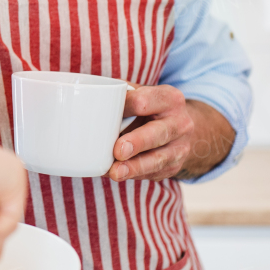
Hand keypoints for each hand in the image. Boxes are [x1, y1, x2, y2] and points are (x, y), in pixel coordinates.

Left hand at [105, 86, 233, 181]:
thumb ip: (121, 96)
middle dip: (137, 142)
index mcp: (169, 98)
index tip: (105, 114)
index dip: (123, 108)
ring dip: (135, 167)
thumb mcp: (142, 94)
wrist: (179, 128)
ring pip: (158, 159)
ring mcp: (180, 147)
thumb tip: (89, 100)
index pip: (144, 102)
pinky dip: (134, 175)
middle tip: (118, 151)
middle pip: (157, 132)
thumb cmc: (151, 108)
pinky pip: (154, 173)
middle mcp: (180, 123)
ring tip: (116, 172)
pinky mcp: (174, 166)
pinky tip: (118, 174)